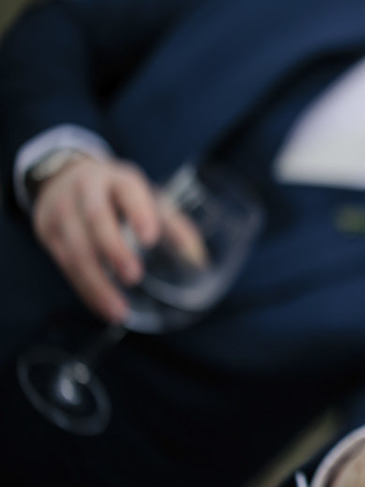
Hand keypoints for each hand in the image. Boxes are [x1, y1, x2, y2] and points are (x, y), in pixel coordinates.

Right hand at [31, 155, 206, 322]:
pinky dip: (84, 288)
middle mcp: (86, 188)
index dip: (140, 213)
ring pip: (75, 247)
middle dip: (113, 249)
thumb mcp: (146, 197)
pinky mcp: (45, 230)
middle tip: (133, 277)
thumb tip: (198, 260)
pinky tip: (101, 306)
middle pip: (96, 217)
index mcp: (119, 178)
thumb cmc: (117, 194)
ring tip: (119, 310)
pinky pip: (64, 264)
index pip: (129, 191)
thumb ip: (173, 224)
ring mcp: (61, 208)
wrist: (63, 175)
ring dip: (97, 282)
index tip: (151, 238)